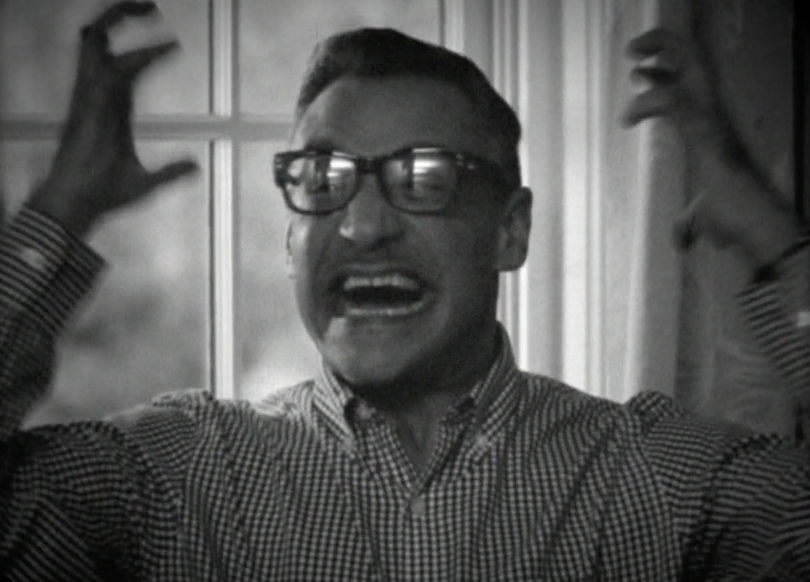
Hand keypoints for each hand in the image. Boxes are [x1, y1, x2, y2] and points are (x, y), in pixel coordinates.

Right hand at [29, 1, 198, 236]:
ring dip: (114, 18)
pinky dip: (109, 36)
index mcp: (112, 109)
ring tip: (143, 6)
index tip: (173, 45)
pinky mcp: (86, 98)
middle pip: (102, 43)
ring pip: (94, 40)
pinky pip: (94, 56)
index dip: (147, 53)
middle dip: (120, 18)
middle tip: (149, 5)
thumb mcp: (147, 181)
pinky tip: (140, 36)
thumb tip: (194, 167)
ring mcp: (89, 94)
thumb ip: (170, 171)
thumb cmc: (103, 192)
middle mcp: (98, 94)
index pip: (127, 68)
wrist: (78, 202)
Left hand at [622, 28, 801, 265]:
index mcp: (711, 127)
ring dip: (656, 57)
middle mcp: (715, 115)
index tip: (637, 73)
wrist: (756, 226)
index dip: (663, 71)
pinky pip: (674, 101)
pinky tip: (628, 118)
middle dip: (661, 44)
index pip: (691, 81)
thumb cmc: (737, 221)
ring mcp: (713, 121)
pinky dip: (646, 103)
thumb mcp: (703, 217)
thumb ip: (689, 221)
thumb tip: (681, 237)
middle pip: (693, 58)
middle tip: (632, 53)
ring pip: (689, 64)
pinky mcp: (706, 133)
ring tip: (631, 63)